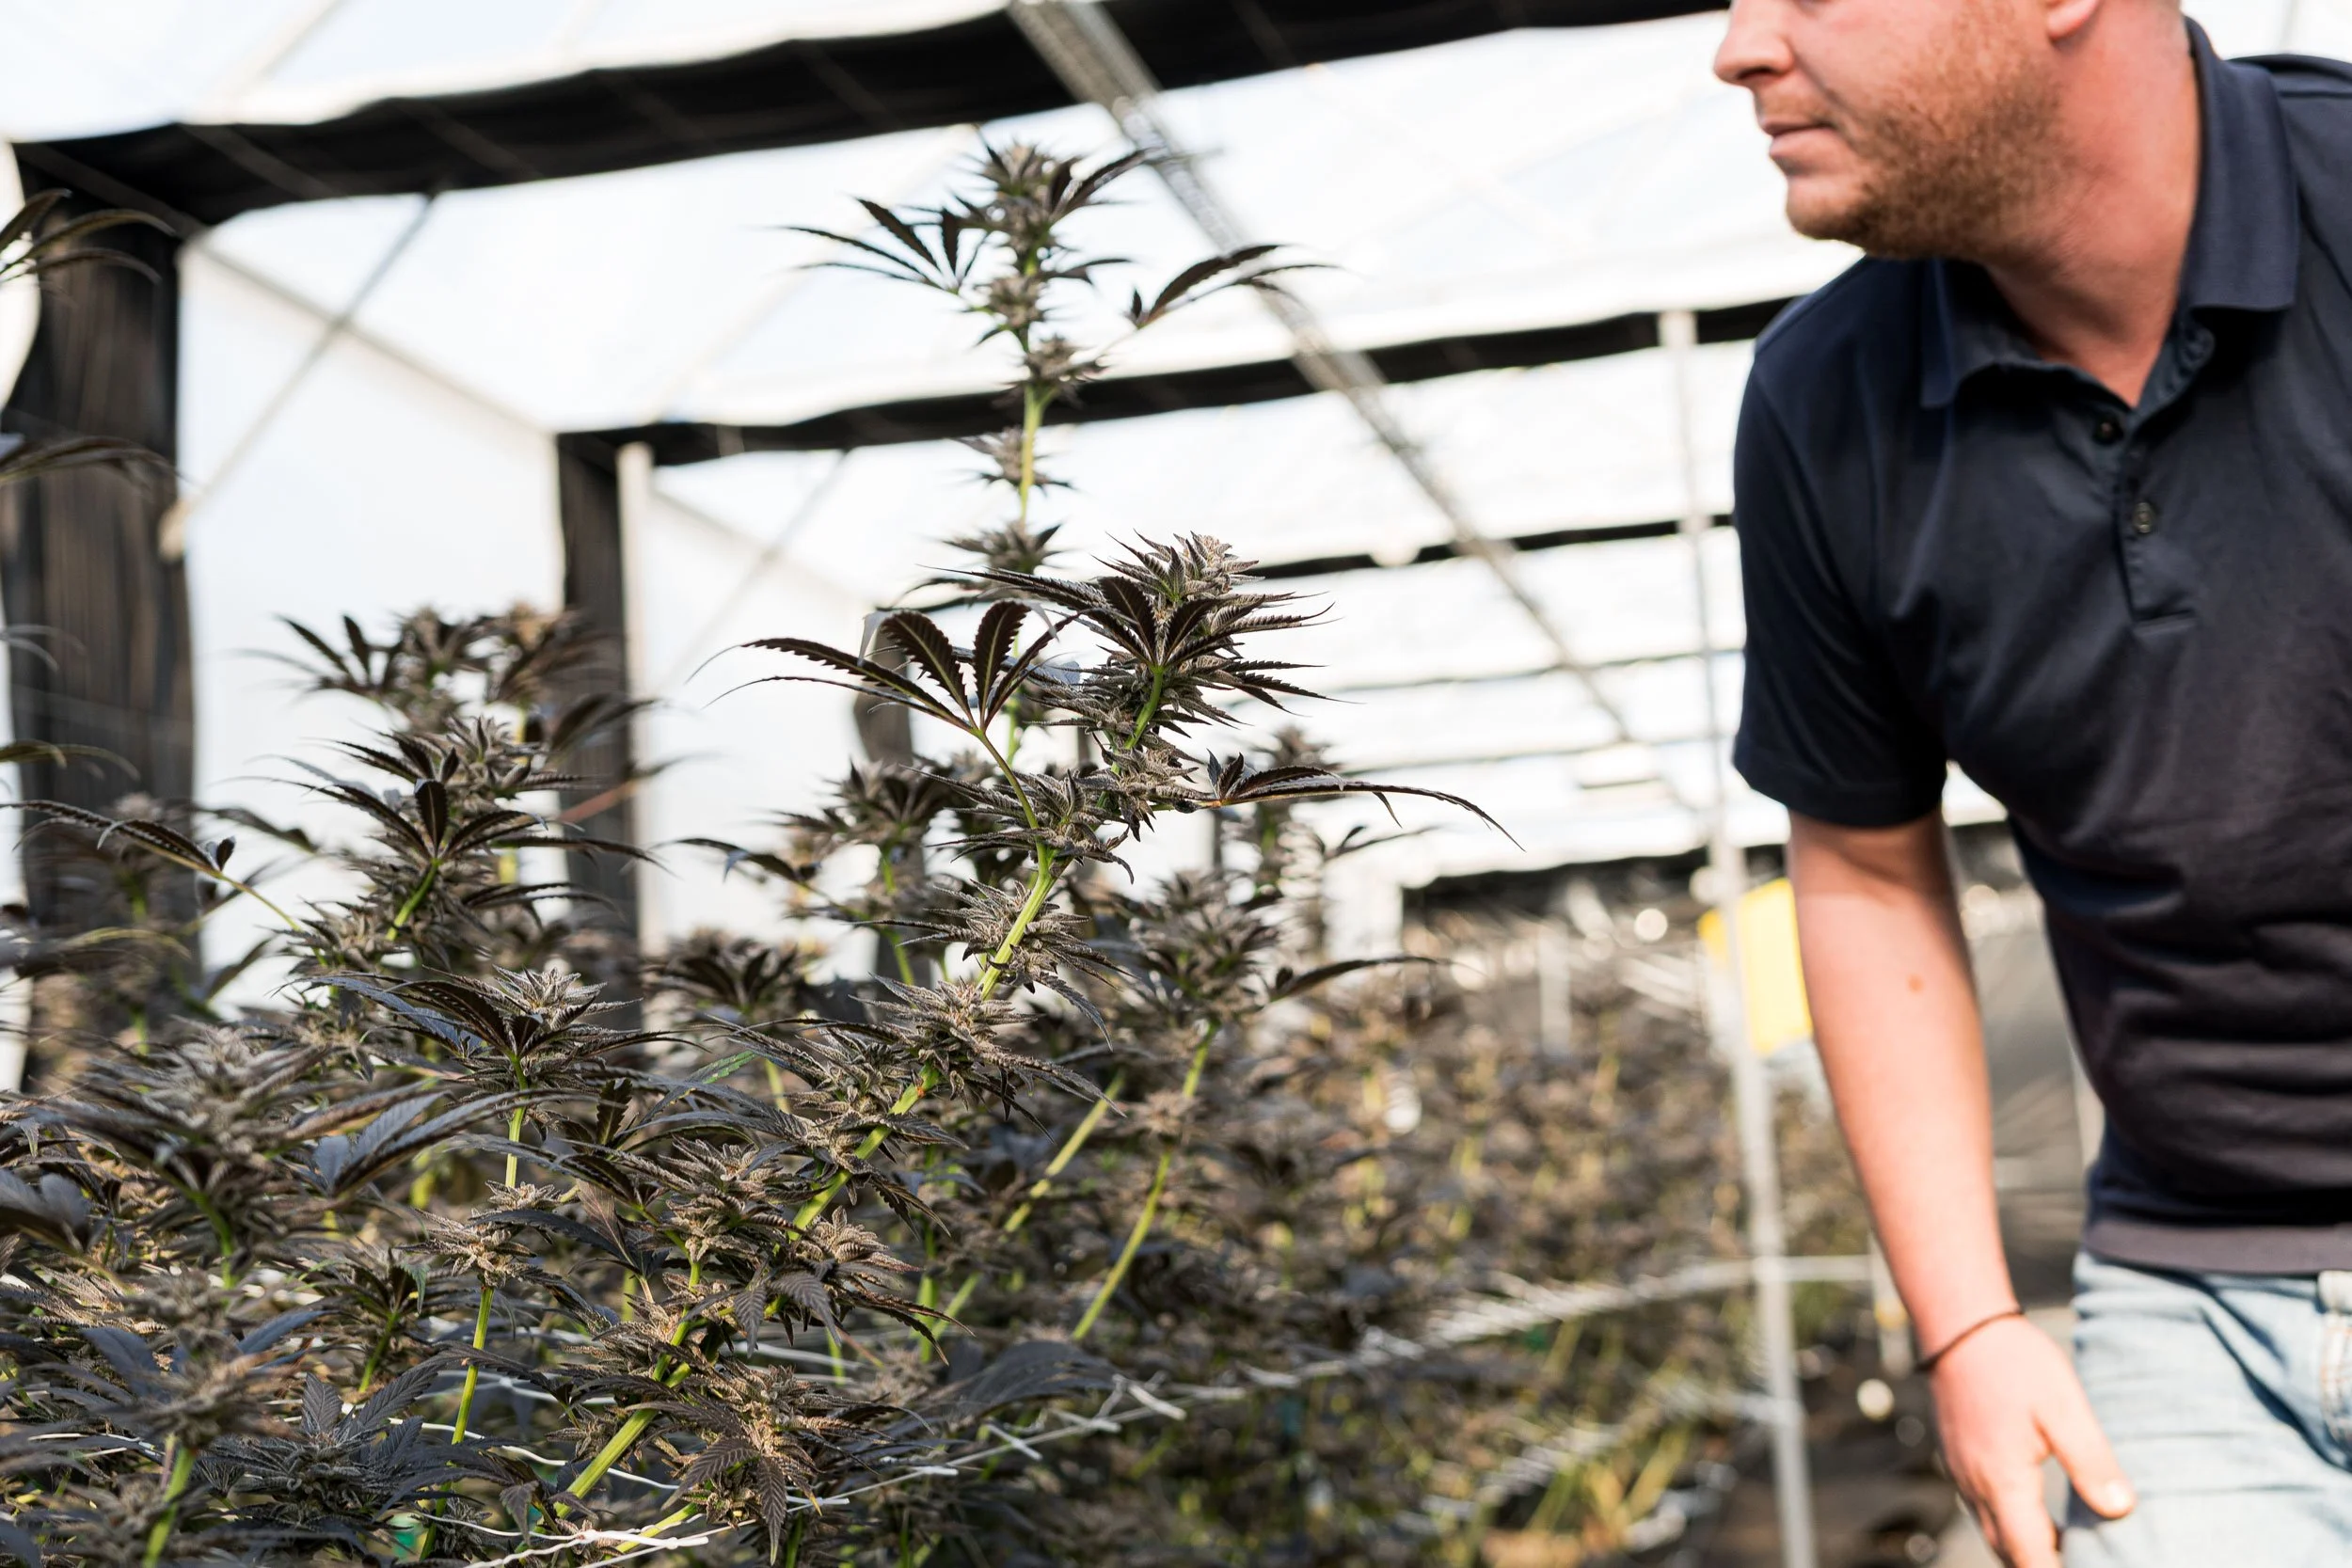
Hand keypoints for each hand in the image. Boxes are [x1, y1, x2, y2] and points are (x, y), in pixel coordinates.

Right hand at [1930, 1314, 2133, 1566]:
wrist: (1960, 1325)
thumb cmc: (2013, 1362)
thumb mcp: (2063, 1408)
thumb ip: (2091, 1462)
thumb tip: (2120, 1510)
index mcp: (2002, 1481)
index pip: (2030, 1556)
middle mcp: (1975, 1485)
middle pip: (2008, 1553)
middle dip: (2040, 1567)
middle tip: (2081, 1562)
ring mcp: (1962, 1472)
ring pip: (1993, 1533)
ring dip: (2024, 1550)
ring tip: (2063, 1554)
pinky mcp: (1959, 1458)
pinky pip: (1983, 1509)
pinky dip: (2010, 1526)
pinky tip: (2034, 1518)